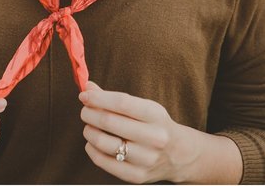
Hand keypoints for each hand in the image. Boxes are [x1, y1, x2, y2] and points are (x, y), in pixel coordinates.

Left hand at [79, 81, 203, 183]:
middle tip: (85, 110)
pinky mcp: (137, 176)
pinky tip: (93, 142)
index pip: (122, 103)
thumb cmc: (156, 125)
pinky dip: (92, 149)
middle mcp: (153, 137)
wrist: (179, 154)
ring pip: (104, 143)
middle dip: (90, 113)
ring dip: (89, 131)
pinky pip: (103, 162)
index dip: (99, 98)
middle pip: (110, 122)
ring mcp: (145, 159)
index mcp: (156, 115)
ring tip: (89, 126)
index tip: (84, 94)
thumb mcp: (145, 108)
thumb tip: (88, 88)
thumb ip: (116, 99)